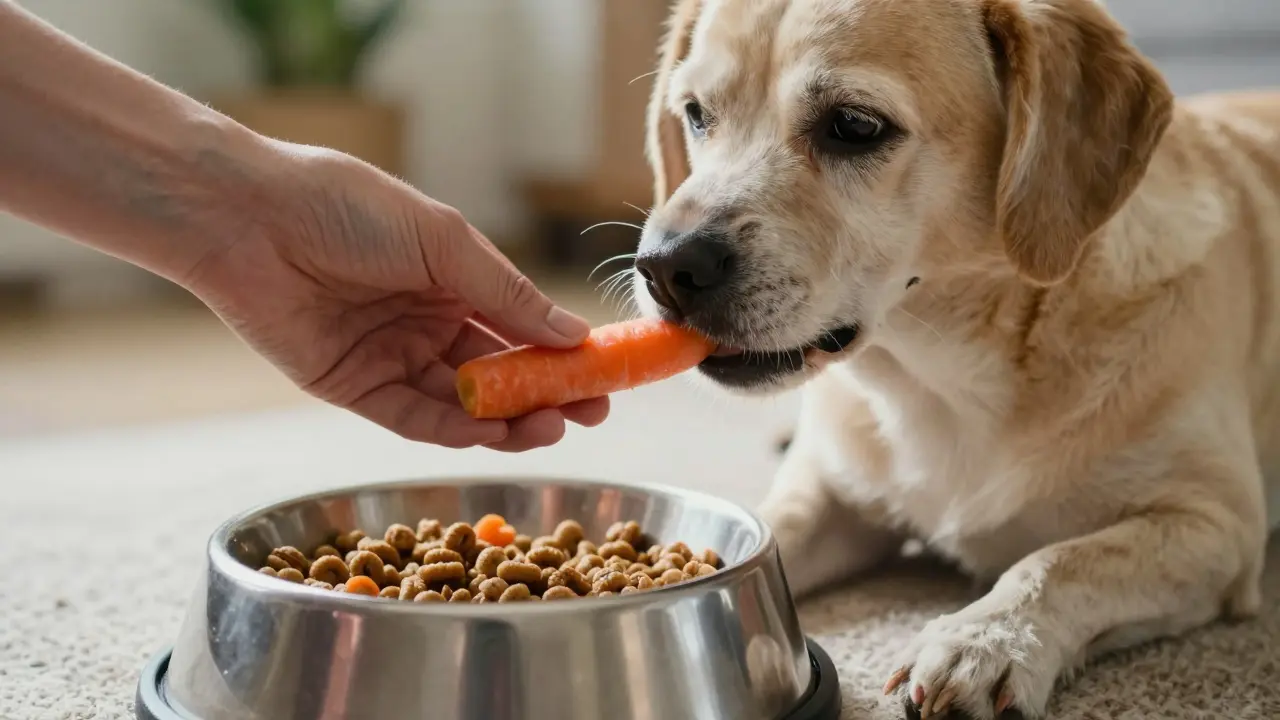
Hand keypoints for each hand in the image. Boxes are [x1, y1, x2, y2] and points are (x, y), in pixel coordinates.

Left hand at [184, 144, 608, 450]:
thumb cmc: (345, 207)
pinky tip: (490, 433)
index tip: (608, 375)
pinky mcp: (355, 389)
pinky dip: (455, 430)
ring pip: (463, 403)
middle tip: (590, 413)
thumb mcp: (443, 242)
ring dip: (508, 420)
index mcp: (453, 278)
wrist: (249, 219)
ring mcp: (393, 357)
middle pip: (500, 371)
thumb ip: (506, 294)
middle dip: (546, 395)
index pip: (522, 325)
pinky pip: (415, 417)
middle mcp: (428, 321)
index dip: (565, 354)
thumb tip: (572, 335)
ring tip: (550, 427)